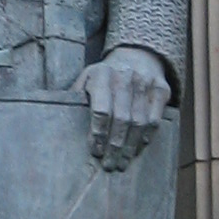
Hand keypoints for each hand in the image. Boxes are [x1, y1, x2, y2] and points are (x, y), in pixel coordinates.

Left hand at [78, 44, 169, 169]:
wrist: (137, 54)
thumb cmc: (105, 74)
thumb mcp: (87, 77)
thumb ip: (76, 96)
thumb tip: (57, 119)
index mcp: (102, 75)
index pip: (101, 109)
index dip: (98, 133)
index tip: (95, 151)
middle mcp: (125, 77)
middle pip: (121, 119)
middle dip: (114, 146)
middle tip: (108, 164)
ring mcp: (146, 83)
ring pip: (139, 122)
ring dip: (130, 146)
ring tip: (121, 162)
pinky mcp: (161, 90)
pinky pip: (155, 119)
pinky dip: (146, 137)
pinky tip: (137, 149)